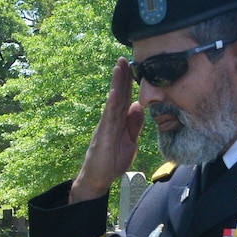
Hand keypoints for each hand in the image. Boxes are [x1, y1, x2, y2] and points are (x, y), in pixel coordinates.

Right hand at [69, 58, 144, 203]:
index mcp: (119, 120)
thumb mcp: (130, 141)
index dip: (128, 82)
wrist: (98, 178)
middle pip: (118, 94)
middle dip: (122, 76)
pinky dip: (112, 103)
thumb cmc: (112, 161)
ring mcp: (106, 126)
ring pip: (113, 101)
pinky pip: (109, 117)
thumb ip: (134, 125)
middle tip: (125, 57)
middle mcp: (111, 119)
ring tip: (119, 67)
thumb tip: (138, 106)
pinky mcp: (104, 134)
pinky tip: (114, 92)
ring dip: (116, 83)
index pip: (124, 97)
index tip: (132, 65)